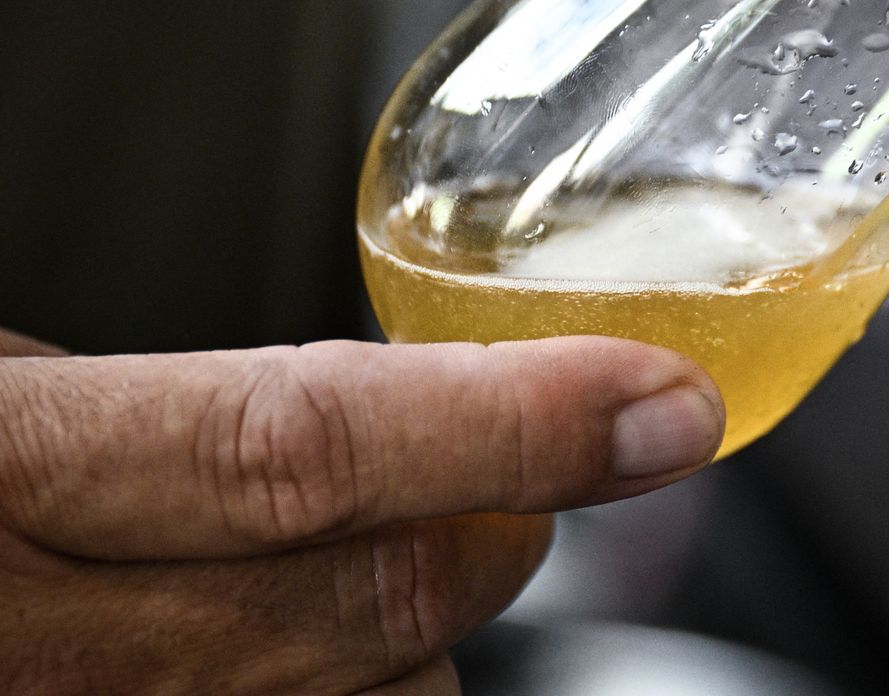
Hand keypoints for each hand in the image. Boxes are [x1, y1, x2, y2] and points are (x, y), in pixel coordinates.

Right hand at [0, 328, 723, 694]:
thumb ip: (142, 408)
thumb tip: (388, 413)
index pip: (295, 447)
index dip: (506, 422)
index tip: (663, 399)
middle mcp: (14, 646)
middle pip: (359, 609)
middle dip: (499, 522)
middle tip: (548, 450)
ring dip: (421, 635)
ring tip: (396, 554)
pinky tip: (312, 650)